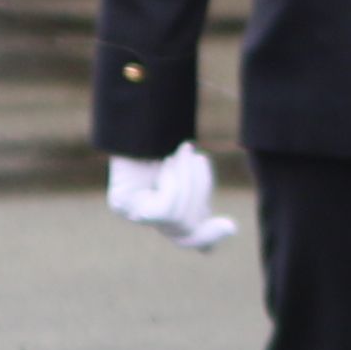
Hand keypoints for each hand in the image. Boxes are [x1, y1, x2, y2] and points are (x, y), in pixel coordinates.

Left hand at [103, 146, 236, 250]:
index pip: (188, 238)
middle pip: (188, 228)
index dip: (207, 237)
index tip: (230, 226)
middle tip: (199, 158)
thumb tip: (229, 230)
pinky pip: (163, 210)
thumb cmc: (170, 135)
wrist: (146, 111)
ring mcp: (130, 211)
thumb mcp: (194, 168)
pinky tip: (165, 161)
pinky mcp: (120, 203)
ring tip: (182, 151)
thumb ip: (201, 195)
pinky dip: (173, 183)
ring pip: (178, 219)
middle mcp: (148, 215)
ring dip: (187, 179)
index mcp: (168, 205)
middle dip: (199, 190)